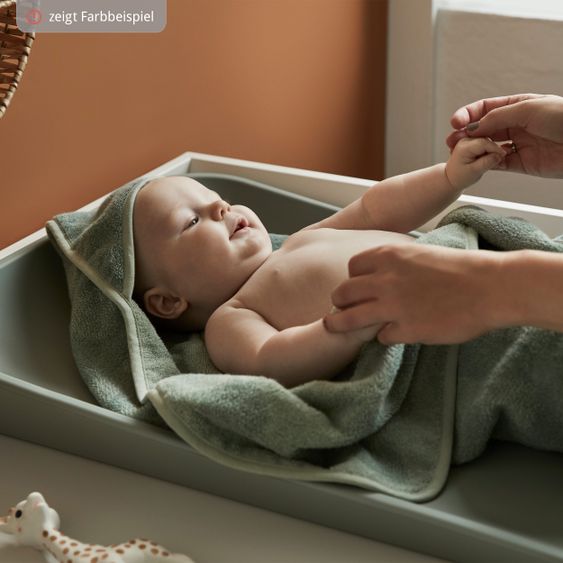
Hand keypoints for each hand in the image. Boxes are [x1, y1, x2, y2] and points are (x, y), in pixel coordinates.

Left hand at [324, 244, 507, 344]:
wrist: (488, 286)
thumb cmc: (459, 268)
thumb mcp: (419, 253)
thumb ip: (394, 264)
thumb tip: (376, 278)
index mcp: (389, 256)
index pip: (352, 268)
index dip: (352, 279)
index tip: (357, 288)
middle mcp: (384, 280)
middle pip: (343, 293)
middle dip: (339, 302)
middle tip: (340, 309)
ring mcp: (393, 306)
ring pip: (349, 319)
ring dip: (340, 324)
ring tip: (333, 327)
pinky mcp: (406, 329)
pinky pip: (381, 337)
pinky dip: (384, 336)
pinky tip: (394, 334)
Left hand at [445, 137, 504, 189]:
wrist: (451, 178)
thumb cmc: (459, 177)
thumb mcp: (474, 172)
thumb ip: (487, 163)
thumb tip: (499, 155)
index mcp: (464, 146)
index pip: (484, 143)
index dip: (496, 149)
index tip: (504, 156)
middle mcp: (466, 140)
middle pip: (488, 140)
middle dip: (495, 150)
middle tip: (499, 161)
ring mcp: (470, 139)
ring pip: (489, 141)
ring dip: (492, 151)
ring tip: (490, 162)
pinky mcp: (474, 142)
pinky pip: (487, 143)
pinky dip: (490, 151)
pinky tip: (489, 158)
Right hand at [446, 93, 562, 177]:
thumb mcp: (527, 109)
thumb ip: (498, 117)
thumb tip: (473, 127)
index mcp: (518, 106)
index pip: (486, 108)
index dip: (468, 114)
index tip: (455, 123)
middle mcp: (516, 124)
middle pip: (483, 129)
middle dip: (465, 134)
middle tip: (451, 141)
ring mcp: (519, 144)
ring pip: (487, 146)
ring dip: (473, 149)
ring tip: (460, 153)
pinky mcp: (522, 163)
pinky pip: (498, 163)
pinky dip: (486, 163)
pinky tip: (478, 162)